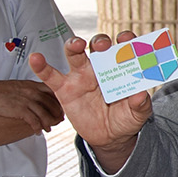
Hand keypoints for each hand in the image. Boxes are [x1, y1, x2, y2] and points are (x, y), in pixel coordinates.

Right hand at [0, 79, 63, 132]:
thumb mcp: (18, 85)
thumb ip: (28, 89)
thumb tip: (33, 94)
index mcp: (32, 85)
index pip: (52, 91)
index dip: (58, 100)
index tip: (61, 106)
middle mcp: (32, 92)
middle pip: (52, 103)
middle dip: (57, 113)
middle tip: (59, 119)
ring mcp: (28, 101)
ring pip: (45, 114)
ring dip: (48, 123)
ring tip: (48, 129)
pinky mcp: (21, 110)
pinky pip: (34, 121)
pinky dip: (37, 128)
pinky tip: (37, 132)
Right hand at [29, 30, 153, 170]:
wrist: (109, 137)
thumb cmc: (125, 119)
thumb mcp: (138, 114)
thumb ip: (141, 105)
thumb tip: (140, 95)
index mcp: (121, 68)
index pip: (124, 48)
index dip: (126, 41)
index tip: (127, 39)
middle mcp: (100, 67)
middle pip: (98, 47)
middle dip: (100, 42)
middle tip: (103, 45)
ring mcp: (81, 76)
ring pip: (75, 55)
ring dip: (74, 46)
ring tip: (76, 44)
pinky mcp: (64, 89)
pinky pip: (50, 75)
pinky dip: (41, 66)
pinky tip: (36, 58)